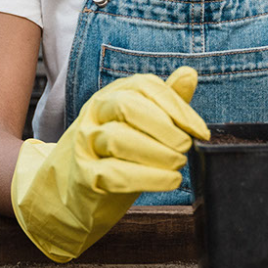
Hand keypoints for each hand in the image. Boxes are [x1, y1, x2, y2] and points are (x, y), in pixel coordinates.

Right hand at [11, 66, 208, 262]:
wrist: (67, 193)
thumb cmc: (113, 156)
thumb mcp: (139, 124)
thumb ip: (165, 101)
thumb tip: (189, 73)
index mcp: (112, 96)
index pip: (145, 86)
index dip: (177, 107)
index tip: (200, 131)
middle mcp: (95, 114)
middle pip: (127, 106)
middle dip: (164, 126)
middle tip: (185, 146)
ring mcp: (85, 144)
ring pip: (118, 139)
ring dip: (156, 152)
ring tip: (178, 164)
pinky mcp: (83, 176)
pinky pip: (113, 174)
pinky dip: (147, 178)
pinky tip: (168, 180)